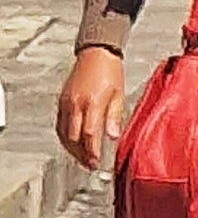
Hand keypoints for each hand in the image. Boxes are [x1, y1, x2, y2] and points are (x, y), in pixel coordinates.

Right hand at [57, 48, 125, 170]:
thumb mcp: (118, 94)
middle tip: (89, 164)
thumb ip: (114, 117)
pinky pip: (59, 124)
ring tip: (81, 158)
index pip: (89, 134)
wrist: (96, 53)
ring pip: (64, 133)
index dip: (91, 151)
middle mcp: (76, 103)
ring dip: (71, 149)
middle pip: (74, 137)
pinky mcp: (62, 101)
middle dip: (81, 154)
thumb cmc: (110, 71)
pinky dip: (64, 137)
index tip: (96, 161)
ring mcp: (67, 102)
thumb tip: (112, 136)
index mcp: (93, 102)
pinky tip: (71, 143)